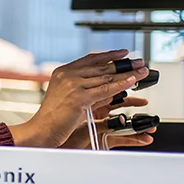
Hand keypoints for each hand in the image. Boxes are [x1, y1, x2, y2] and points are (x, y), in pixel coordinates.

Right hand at [8, 50, 147, 147]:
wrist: (42, 130)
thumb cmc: (52, 117)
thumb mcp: (67, 96)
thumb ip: (84, 87)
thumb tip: (106, 84)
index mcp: (62, 71)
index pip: (90, 59)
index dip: (109, 55)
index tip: (123, 53)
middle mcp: (67, 75)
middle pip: (101, 66)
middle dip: (123, 63)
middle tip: (138, 61)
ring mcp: (73, 85)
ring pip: (106, 76)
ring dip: (127, 72)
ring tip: (141, 70)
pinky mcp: (79, 97)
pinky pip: (106, 89)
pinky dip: (121, 84)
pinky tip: (132, 81)